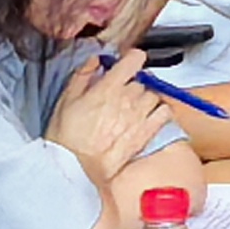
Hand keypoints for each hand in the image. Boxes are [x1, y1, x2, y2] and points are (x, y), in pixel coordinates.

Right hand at [48, 50, 173, 185]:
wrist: (77, 169)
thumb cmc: (68, 139)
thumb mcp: (65, 103)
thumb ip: (81, 78)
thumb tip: (95, 61)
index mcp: (108, 88)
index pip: (134, 59)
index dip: (133, 59)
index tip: (129, 63)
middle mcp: (129, 97)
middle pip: (142, 80)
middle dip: (133, 86)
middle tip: (120, 98)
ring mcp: (142, 114)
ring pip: (153, 95)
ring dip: (145, 100)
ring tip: (131, 112)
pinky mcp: (150, 130)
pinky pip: (165, 112)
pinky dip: (159, 113)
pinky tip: (146, 120)